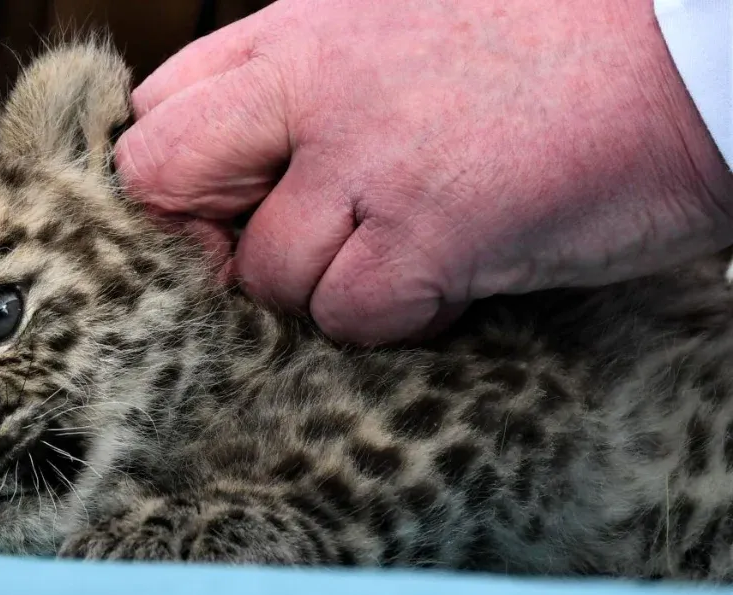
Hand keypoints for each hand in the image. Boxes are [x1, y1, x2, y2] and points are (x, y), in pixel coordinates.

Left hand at [117, 0, 732, 343]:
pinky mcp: (430, 229)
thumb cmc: (547, 50)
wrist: (688, 55)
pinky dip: (394, 320)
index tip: (227, 208)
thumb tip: (232, 174)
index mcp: (297, 31)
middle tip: (283, 252)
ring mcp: (368, 156)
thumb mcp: (391, 32)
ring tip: (408, 254)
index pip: (158, 110)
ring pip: (263, 272)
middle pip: (158, 176)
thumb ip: (301, 88)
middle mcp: (314, 84)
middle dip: (205, 238)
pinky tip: (451, 276)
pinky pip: (348, 315)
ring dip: (324, 291)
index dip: (176, 177)